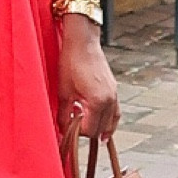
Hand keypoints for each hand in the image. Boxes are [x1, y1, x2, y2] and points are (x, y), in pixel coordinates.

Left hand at [58, 20, 117, 141]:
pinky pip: (115, 111)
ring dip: (100, 128)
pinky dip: (110, 120)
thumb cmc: (72, 63)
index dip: (77, 133)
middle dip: (87, 131)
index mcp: (98, 102)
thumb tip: (62, 129)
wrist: (82, 42)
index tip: (68, 127)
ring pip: (112, 121)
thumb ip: (64, 114)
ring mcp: (114, 94)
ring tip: (92, 135)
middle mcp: (110, 100)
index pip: (90, 130)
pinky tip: (105, 126)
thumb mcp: (64, 92)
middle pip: (101, 128)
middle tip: (74, 127)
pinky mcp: (114, 89)